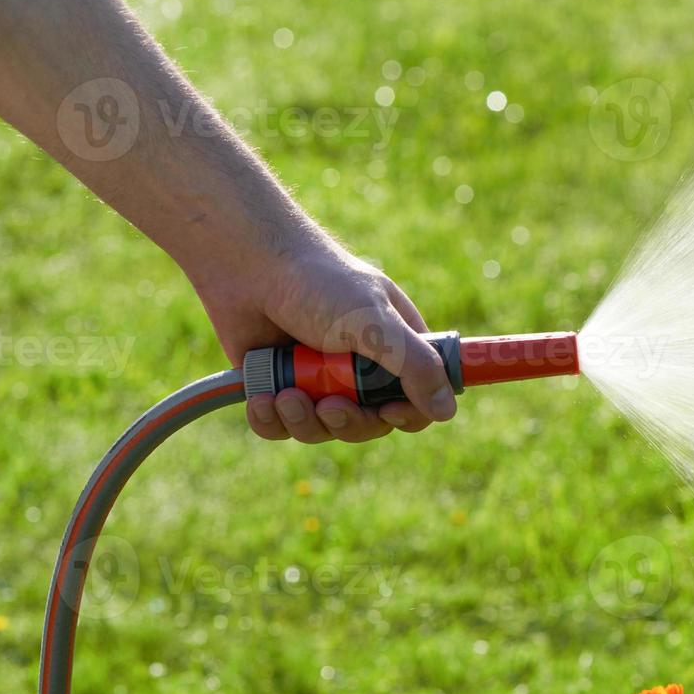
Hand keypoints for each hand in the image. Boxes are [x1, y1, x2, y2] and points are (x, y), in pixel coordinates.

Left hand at [194, 242, 458, 443]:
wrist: (247, 263)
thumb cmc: (318, 283)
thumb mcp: (375, 323)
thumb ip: (415, 365)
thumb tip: (447, 410)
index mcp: (395, 348)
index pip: (418, 398)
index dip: (409, 413)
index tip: (390, 411)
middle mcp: (359, 369)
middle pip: (369, 424)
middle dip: (347, 421)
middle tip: (329, 405)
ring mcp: (317, 380)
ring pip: (323, 430)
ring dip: (304, 421)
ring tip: (284, 395)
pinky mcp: (277, 387)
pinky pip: (281, 427)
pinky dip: (271, 420)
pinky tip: (262, 399)